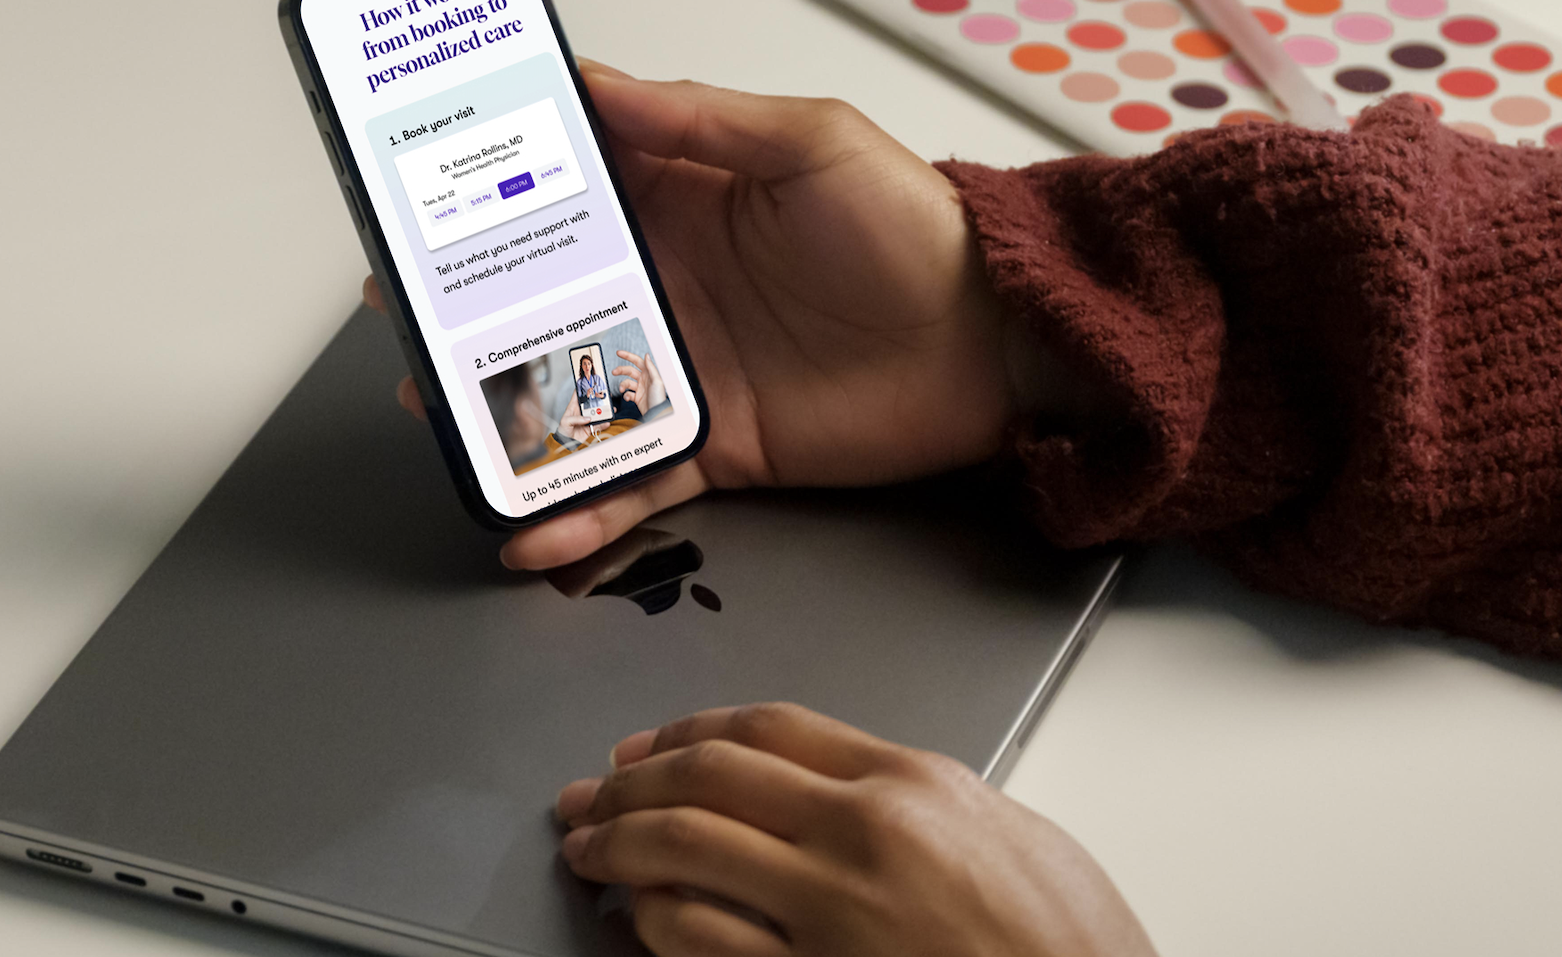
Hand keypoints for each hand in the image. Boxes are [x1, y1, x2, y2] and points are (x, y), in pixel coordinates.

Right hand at [370, 64, 1013, 568]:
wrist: (997, 343)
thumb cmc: (912, 227)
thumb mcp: (808, 141)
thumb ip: (699, 116)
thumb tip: (594, 80)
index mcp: (677, 197)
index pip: (561, 188)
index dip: (489, 187)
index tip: (420, 189)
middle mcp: (664, 283)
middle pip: (540, 298)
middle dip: (467, 307)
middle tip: (401, 309)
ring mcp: (682, 369)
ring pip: (564, 393)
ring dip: (499, 409)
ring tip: (439, 416)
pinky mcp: (713, 444)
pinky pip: (630, 481)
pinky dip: (578, 510)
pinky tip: (528, 527)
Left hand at [557, 704, 1155, 956]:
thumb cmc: (1076, 954)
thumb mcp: (1017, 839)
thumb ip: (920, 799)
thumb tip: (840, 787)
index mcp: (913, 784)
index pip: (765, 728)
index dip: (686, 731)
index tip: (647, 745)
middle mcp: (861, 838)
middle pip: (707, 779)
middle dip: (627, 783)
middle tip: (587, 795)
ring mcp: (831, 919)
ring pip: (685, 855)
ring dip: (617, 849)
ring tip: (586, 851)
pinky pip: (699, 946)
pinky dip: (652, 926)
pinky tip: (634, 923)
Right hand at [614, 349, 664, 414]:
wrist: (656, 413)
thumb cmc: (658, 398)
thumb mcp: (657, 381)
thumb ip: (651, 368)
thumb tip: (646, 356)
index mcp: (649, 374)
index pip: (637, 361)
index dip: (628, 356)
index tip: (619, 353)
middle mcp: (644, 380)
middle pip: (629, 371)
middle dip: (620, 370)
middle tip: (614, 372)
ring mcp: (640, 388)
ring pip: (627, 382)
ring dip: (622, 385)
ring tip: (622, 389)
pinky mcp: (637, 397)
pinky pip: (628, 393)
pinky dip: (626, 395)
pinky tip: (628, 398)